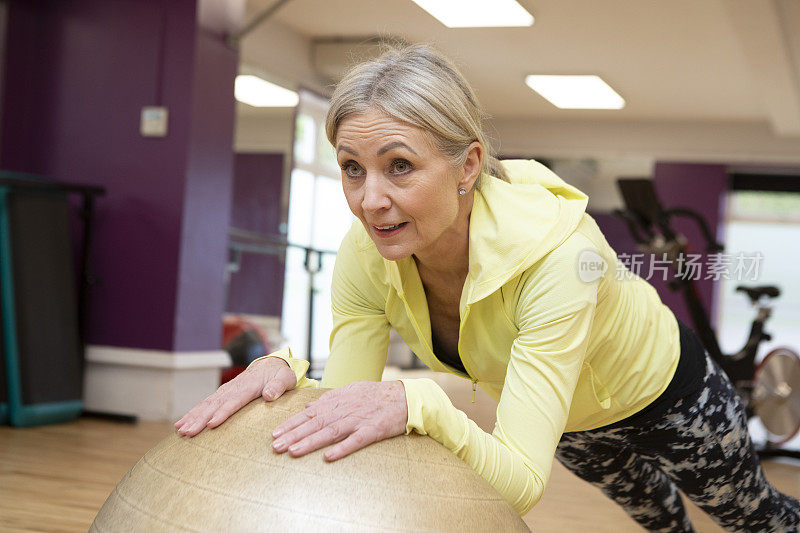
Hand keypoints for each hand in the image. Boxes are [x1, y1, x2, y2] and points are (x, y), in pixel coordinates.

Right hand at [174, 356, 296, 436]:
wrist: (270, 365)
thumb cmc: (280, 375)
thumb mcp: (285, 378)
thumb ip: (278, 386)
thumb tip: (269, 395)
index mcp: (249, 386)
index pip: (234, 401)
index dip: (223, 413)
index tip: (212, 424)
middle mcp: (233, 388)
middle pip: (214, 405)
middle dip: (200, 419)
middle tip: (188, 433)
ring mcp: (225, 391)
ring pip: (206, 405)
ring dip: (192, 418)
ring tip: (180, 431)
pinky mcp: (221, 395)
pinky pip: (204, 405)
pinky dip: (192, 414)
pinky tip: (180, 425)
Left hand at [271, 380, 407, 461]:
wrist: (404, 397)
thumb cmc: (375, 395)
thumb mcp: (350, 390)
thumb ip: (328, 399)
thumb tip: (308, 406)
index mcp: (337, 402)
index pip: (309, 414)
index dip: (291, 424)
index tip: (274, 434)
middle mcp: (344, 411)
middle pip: (315, 424)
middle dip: (293, 435)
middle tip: (275, 446)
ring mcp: (358, 421)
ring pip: (330, 432)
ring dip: (310, 442)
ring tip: (293, 452)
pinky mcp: (372, 431)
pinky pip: (355, 441)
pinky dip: (341, 449)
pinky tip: (328, 457)